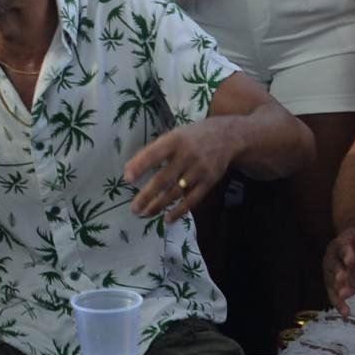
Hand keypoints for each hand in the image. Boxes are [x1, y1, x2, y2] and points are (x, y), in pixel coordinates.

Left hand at [121, 121, 238, 222]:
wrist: (226, 137)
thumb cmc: (191, 137)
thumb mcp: (173, 136)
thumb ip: (152, 151)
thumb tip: (128, 169)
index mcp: (175, 140)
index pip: (154, 154)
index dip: (141, 165)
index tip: (127, 178)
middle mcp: (187, 155)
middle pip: (164, 178)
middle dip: (147, 195)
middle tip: (134, 208)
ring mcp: (199, 170)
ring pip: (176, 192)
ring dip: (159, 205)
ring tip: (145, 213)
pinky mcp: (209, 181)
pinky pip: (192, 200)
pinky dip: (179, 211)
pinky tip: (167, 219)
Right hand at [321, 213, 354, 312]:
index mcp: (341, 244)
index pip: (342, 248)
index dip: (346, 254)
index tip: (351, 260)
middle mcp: (333, 258)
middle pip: (334, 267)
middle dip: (339, 274)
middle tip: (343, 281)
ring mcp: (333, 273)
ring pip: (332, 282)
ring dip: (337, 290)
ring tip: (343, 298)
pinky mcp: (336, 285)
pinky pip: (335, 295)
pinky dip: (339, 303)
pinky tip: (345, 312)